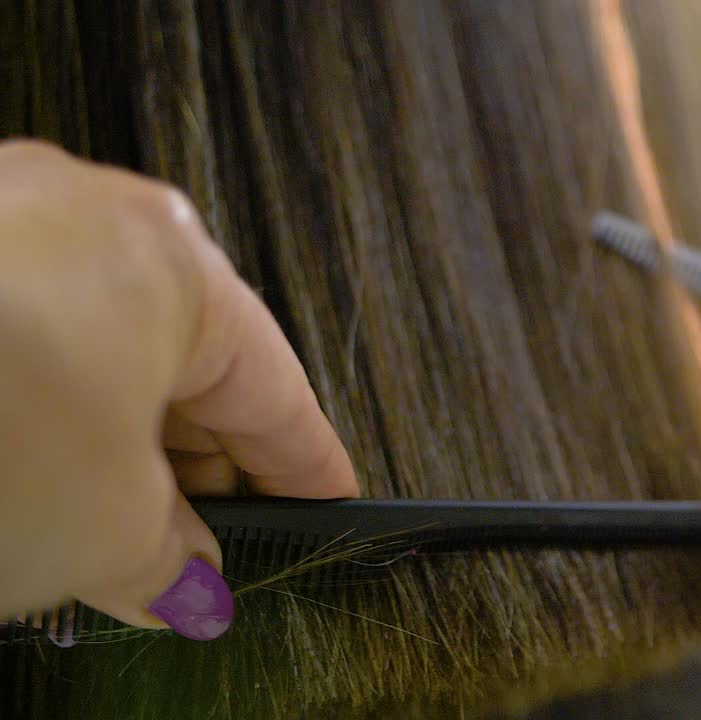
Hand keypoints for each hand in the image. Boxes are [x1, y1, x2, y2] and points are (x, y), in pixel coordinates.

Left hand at [0, 141, 356, 638]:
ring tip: (106, 537)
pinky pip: (24, 340)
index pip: (277, 391)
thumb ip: (170, 559)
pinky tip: (30, 483)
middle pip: (186, 369)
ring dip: (114, 449)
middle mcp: (92, 219)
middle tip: (200, 556)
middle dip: (198, 470)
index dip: (309, 470)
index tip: (326, 511)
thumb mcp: (99, 531)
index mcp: (175, 262)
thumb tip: (189, 580)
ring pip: (99, 355)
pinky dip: (42, 414)